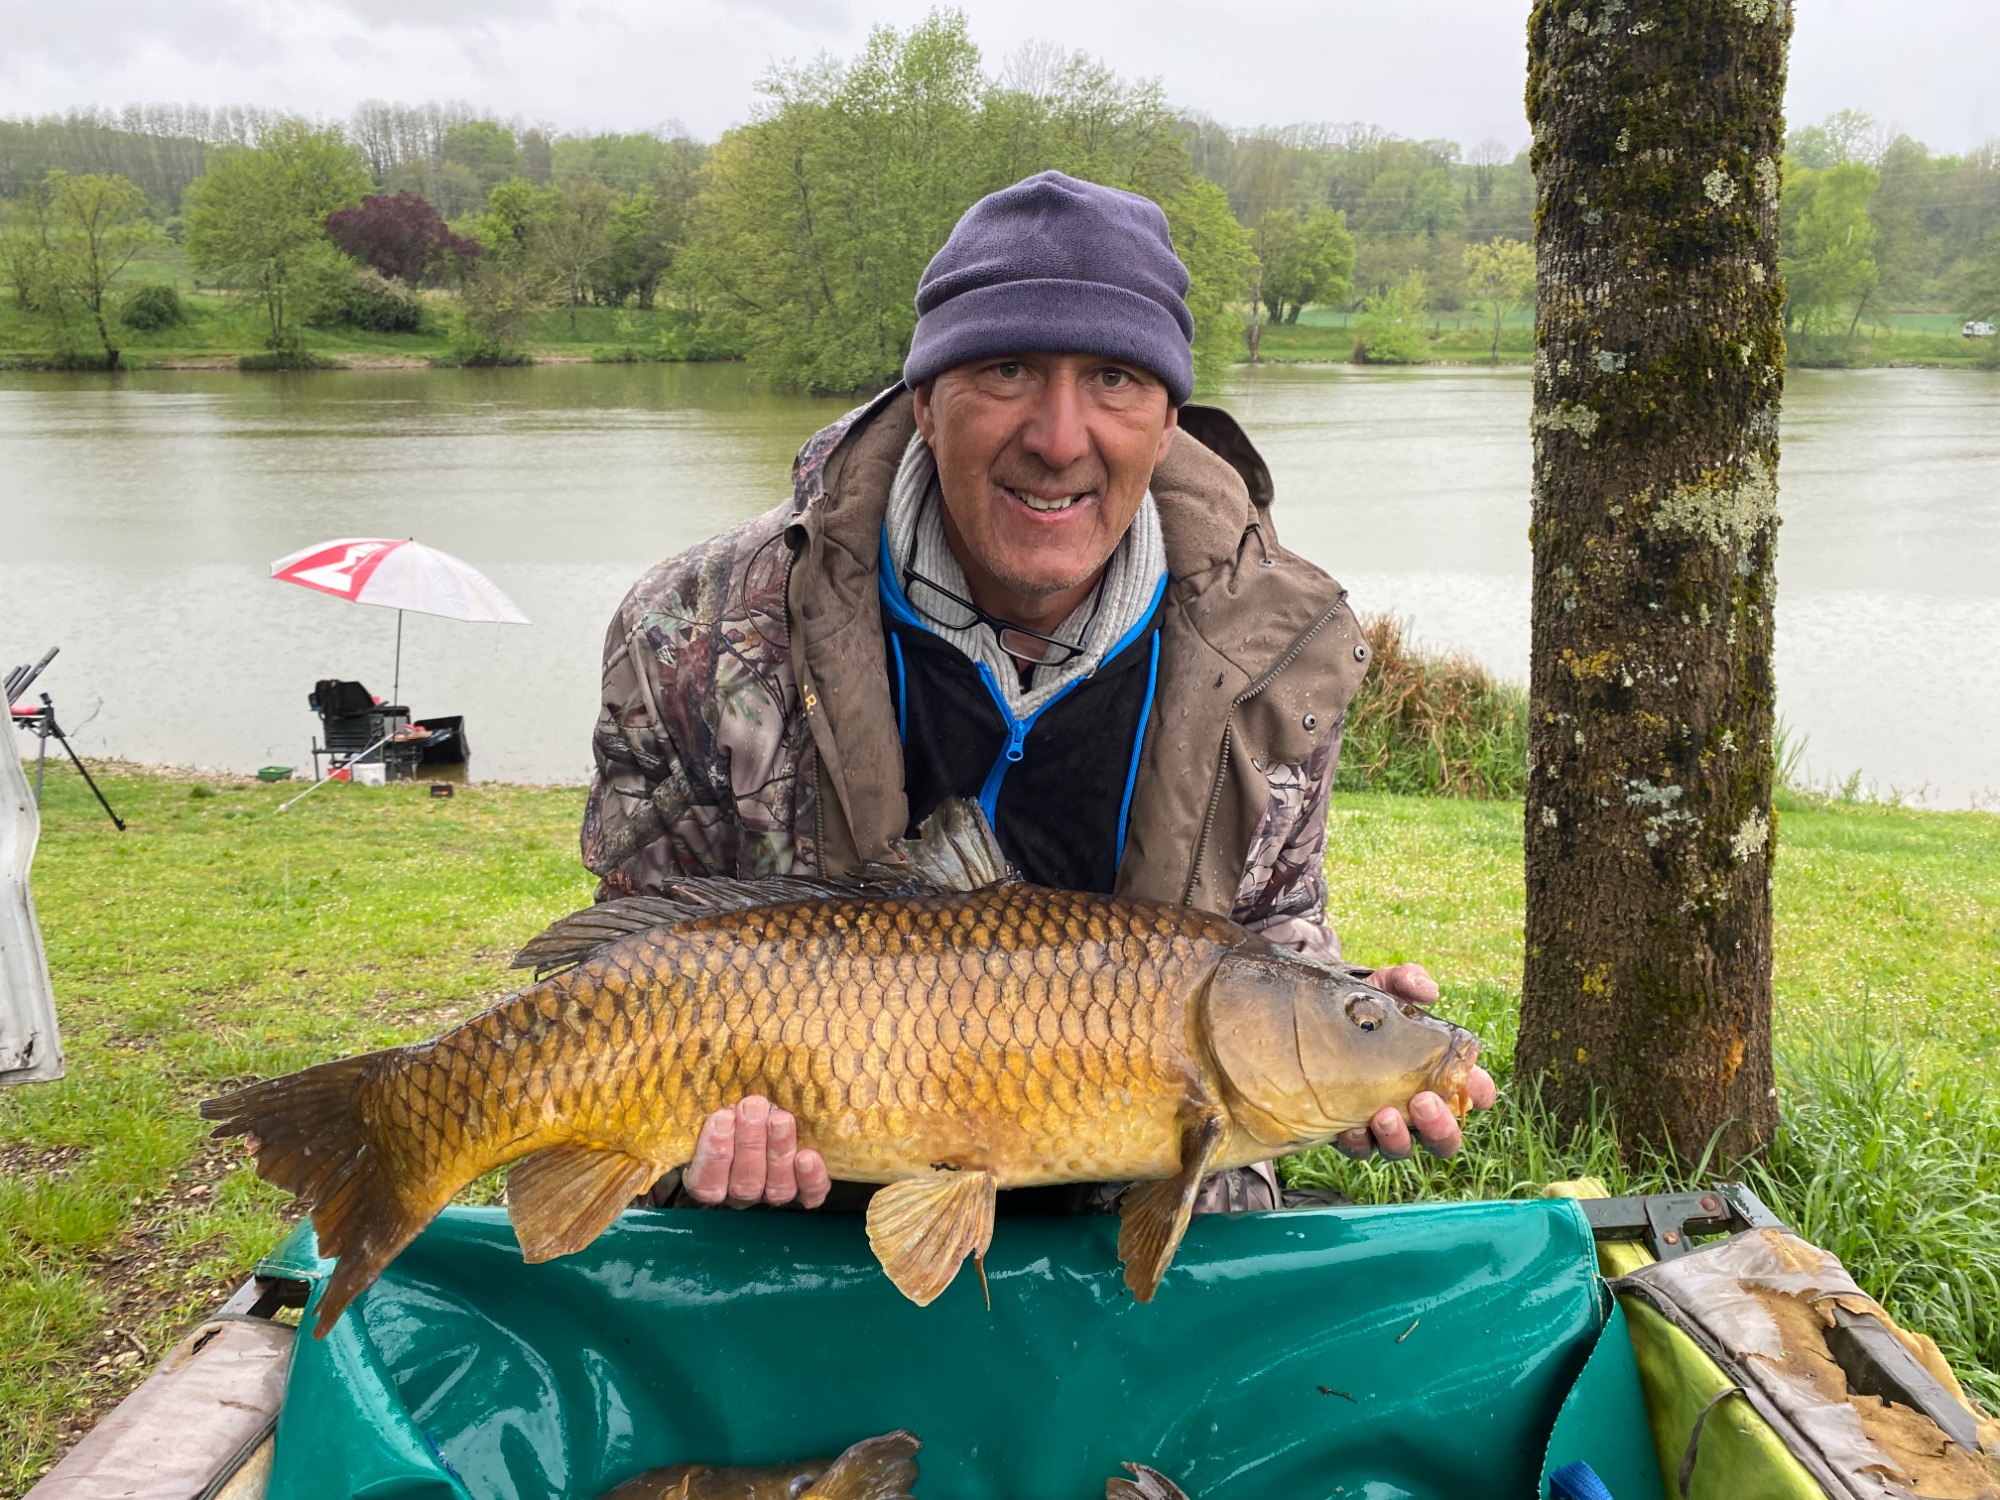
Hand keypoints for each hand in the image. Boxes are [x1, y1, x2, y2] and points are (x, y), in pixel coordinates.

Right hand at [683, 1095, 830, 1207]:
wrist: (767, 1111)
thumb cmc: (732, 1106)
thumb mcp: (712, 1105)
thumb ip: (706, 1102)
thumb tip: (686, 1069)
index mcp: (711, 1180)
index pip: (706, 1182)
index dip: (713, 1154)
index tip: (720, 1118)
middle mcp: (742, 1192)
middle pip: (744, 1183)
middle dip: (749, 1144)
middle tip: (752, 1107)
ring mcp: (773, 1193)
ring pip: (776, 1188)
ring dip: (778, 1151)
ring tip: (780, 1119)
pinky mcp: (806, 1192)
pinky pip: (810, 1195)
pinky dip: (811, 1179)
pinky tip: (808, 1156)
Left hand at [1335, 963, 1497, 1160]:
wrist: (1308, 1013)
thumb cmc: (1360, 1003)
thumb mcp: (1382, 986)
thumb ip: (1406, 980)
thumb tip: (1428, 990)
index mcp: (1436, 1073)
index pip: (1474, 1094)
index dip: (1480, 1094)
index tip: (1473, 1088)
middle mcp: (1414, 1105)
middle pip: (1444, 1137)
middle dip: (1440, 1127)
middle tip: (1423, 1102)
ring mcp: (1382, 1122)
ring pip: (1403, 1148)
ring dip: (1399, 1138)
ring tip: (1383, 1115)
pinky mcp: (1349, 1131)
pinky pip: (1359, 1149)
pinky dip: (1358, 1142)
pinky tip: (1349, 1127)